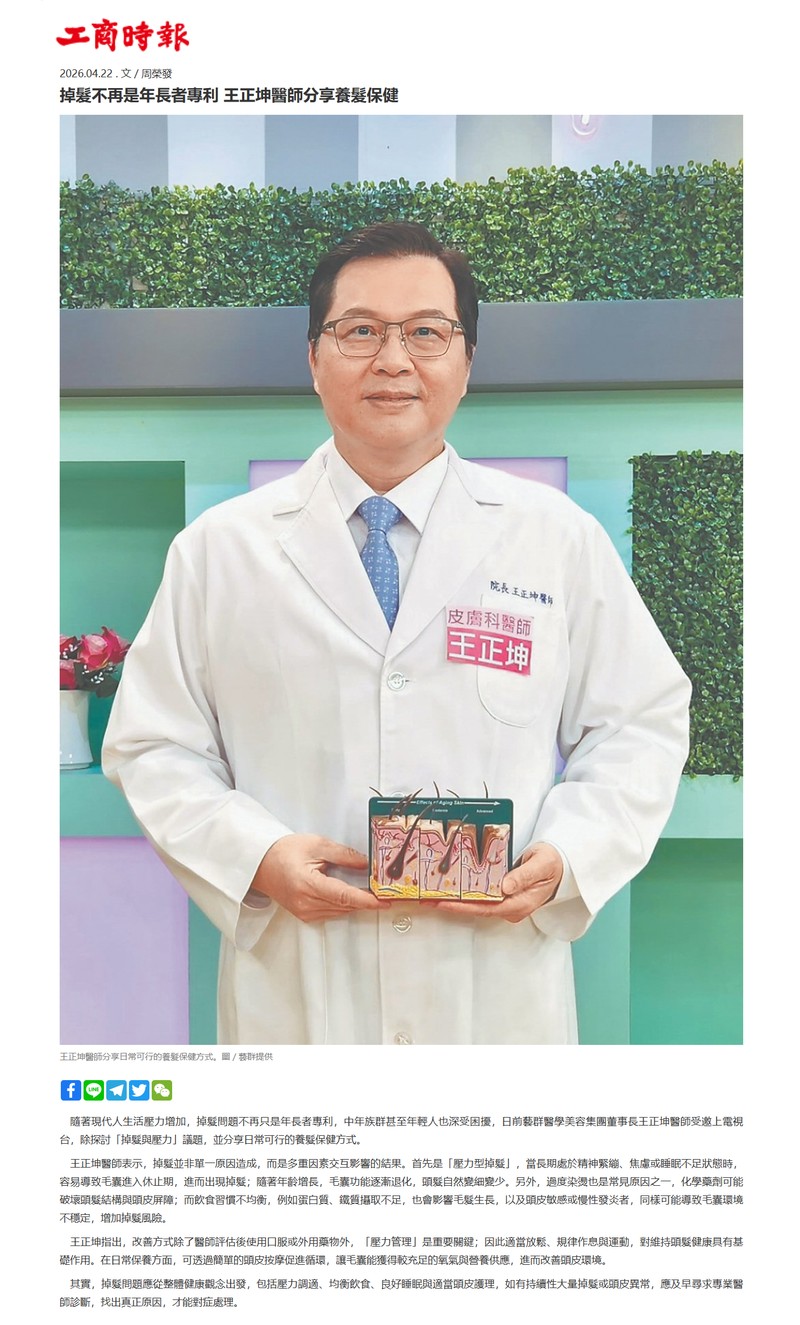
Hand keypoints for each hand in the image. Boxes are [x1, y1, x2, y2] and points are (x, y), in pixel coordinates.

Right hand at [250, 833, 387, 922]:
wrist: (260, 863)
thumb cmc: (282, 852)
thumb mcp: (316, 845)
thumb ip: (343, 854)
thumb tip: (364, 863)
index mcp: (307, 884)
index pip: (343, 896)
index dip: (366, 900)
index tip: (382, 901)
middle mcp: (305, 902)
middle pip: (344, 905)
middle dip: (365, 899)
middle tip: (382, 890)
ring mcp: (304, 911)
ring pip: (340, 911)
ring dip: (354, 902)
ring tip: (367, 890)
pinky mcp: (304, 915)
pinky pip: (331, 912)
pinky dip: (342, 904)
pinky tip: (346, 893)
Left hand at [429, 841, 562, 923]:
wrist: (563, 866)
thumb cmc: (554, 863)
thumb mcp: (542, 865)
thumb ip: (524, 875)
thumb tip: (505, 885)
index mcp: (519, 904)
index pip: (485, 908)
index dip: (462, 906)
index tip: (443, 903)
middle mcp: (512, 907)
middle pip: (477, 909)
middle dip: (452, 904)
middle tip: (427, 899)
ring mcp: (508, 903)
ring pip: (477, 904)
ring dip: (456, 900)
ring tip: (432, 894)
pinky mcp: (505, 896)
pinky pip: (482, 898)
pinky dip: (466, 893)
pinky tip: (452, 888)